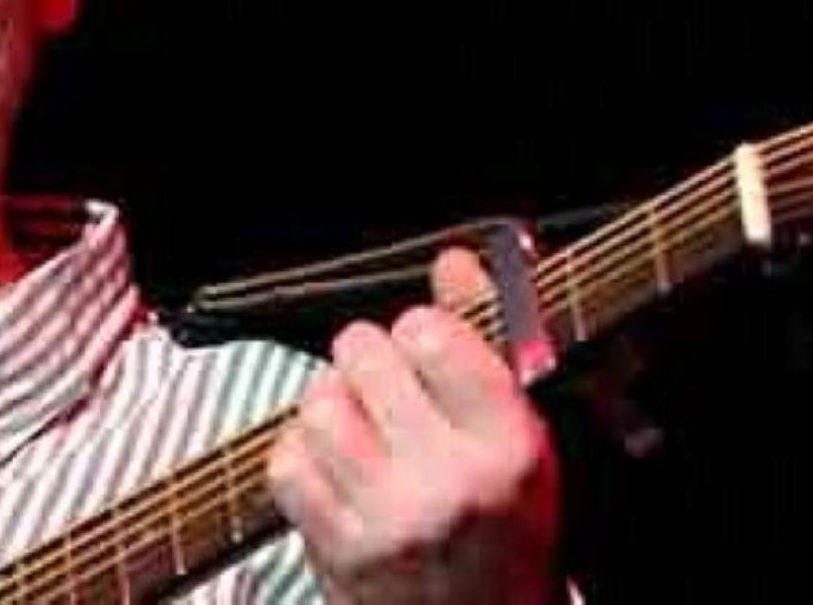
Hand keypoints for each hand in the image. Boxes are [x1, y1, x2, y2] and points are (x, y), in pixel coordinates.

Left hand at [266, 249, 559, 602]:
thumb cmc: (509, 536)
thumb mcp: (525, 440)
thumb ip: (488, 344)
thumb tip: (453, 261)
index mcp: (509, 448)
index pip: (433, 334)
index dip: (422, 331)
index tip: (428, 349)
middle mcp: (447, 483)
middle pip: (364, 353)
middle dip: (370, 358)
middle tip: (388, 388)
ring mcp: (387, 519)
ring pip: (318, 402)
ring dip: (331, 403)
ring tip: (359, 427)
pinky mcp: (338, 551)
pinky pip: (286, 462)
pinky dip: (300, 455)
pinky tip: (333, 468)